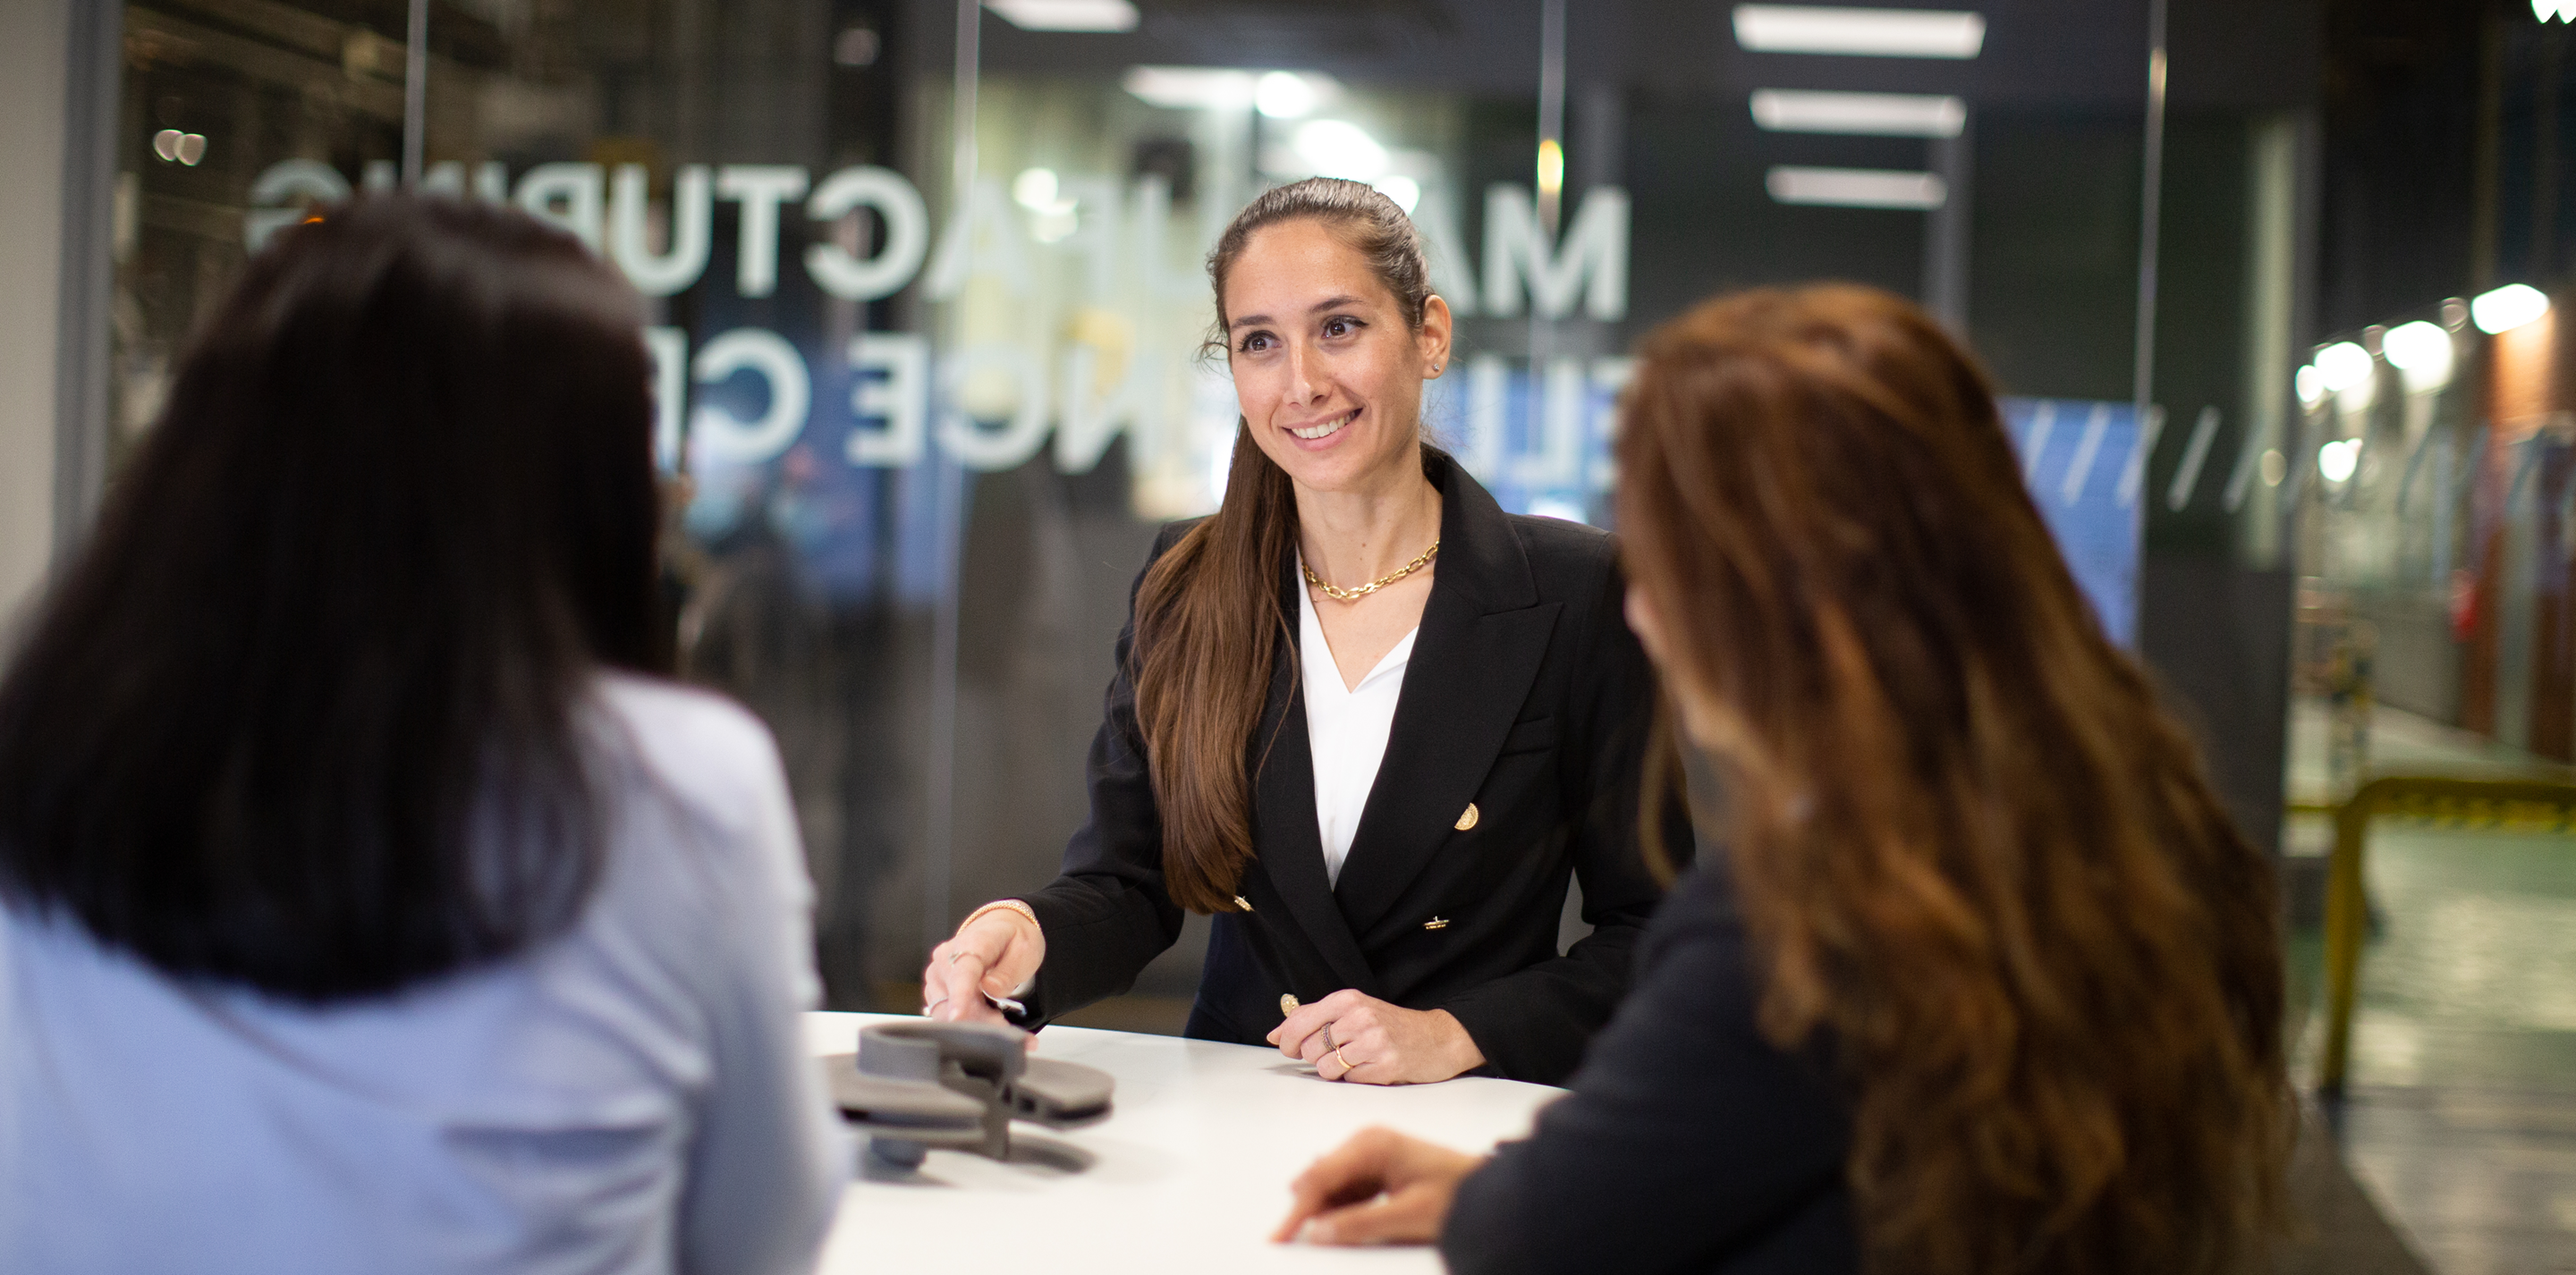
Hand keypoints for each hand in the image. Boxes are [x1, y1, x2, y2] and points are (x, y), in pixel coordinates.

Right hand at [921, 906, 1044, 1026]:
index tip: (958, 1016)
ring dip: (972, 1022)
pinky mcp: (935, 989)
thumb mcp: (1024, 951)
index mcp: (971, 942)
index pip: (962, 972)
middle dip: (978, 1019)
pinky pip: (943, 1013)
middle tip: (1004, 1027)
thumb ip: (1008, 972)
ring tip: (998, 1019)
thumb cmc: (1011, 940)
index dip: (959, 996)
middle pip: (952, 999)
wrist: (999, 931)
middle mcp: (946, 957)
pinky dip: (965, 1021)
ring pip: (945, 1012)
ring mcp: (937, 974)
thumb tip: (991, 988)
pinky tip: (985, 1016)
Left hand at [1266, 989, 1485, 1084]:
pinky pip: (1348, 1080)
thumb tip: (1275, 1034)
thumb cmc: (1391, 1026)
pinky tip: (1371, 1067)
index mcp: (1347, 999)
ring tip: (1355, 1060)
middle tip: (1338, 1052)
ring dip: (1335, 1070)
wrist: (1438, 1039)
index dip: (1286, 1040)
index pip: (1299, 1021)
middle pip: (1308, 1049)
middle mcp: (1359, 1017)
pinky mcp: (1384, 1066)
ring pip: (1325, 1067)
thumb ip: (1314, 1018)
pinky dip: (1355, 1078)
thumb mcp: (1354, 1010)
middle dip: (1315, 1057)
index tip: (1288, 1048)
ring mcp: (1373, 1041)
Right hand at [1271, 1126, 1483, 1245]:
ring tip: (1328, 1234)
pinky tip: (1344, 1224)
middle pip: (1322, 1179)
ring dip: (1326, 1210)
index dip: (1298, 1210)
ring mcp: (1372, 1153)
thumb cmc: (1456, 1194)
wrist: (1488, 1190)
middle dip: (1308, 1209)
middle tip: (1293, 1241)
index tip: (1279, 1236)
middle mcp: (1367, 1142)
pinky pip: (1347, 1190)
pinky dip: (1342, 1209)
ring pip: (1332, 1186)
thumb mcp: (1408, 1215)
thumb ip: (1361, 1224)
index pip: (1321, 1177)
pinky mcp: (1378, 1168)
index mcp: (1372, 1144)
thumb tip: (1318, 1232)